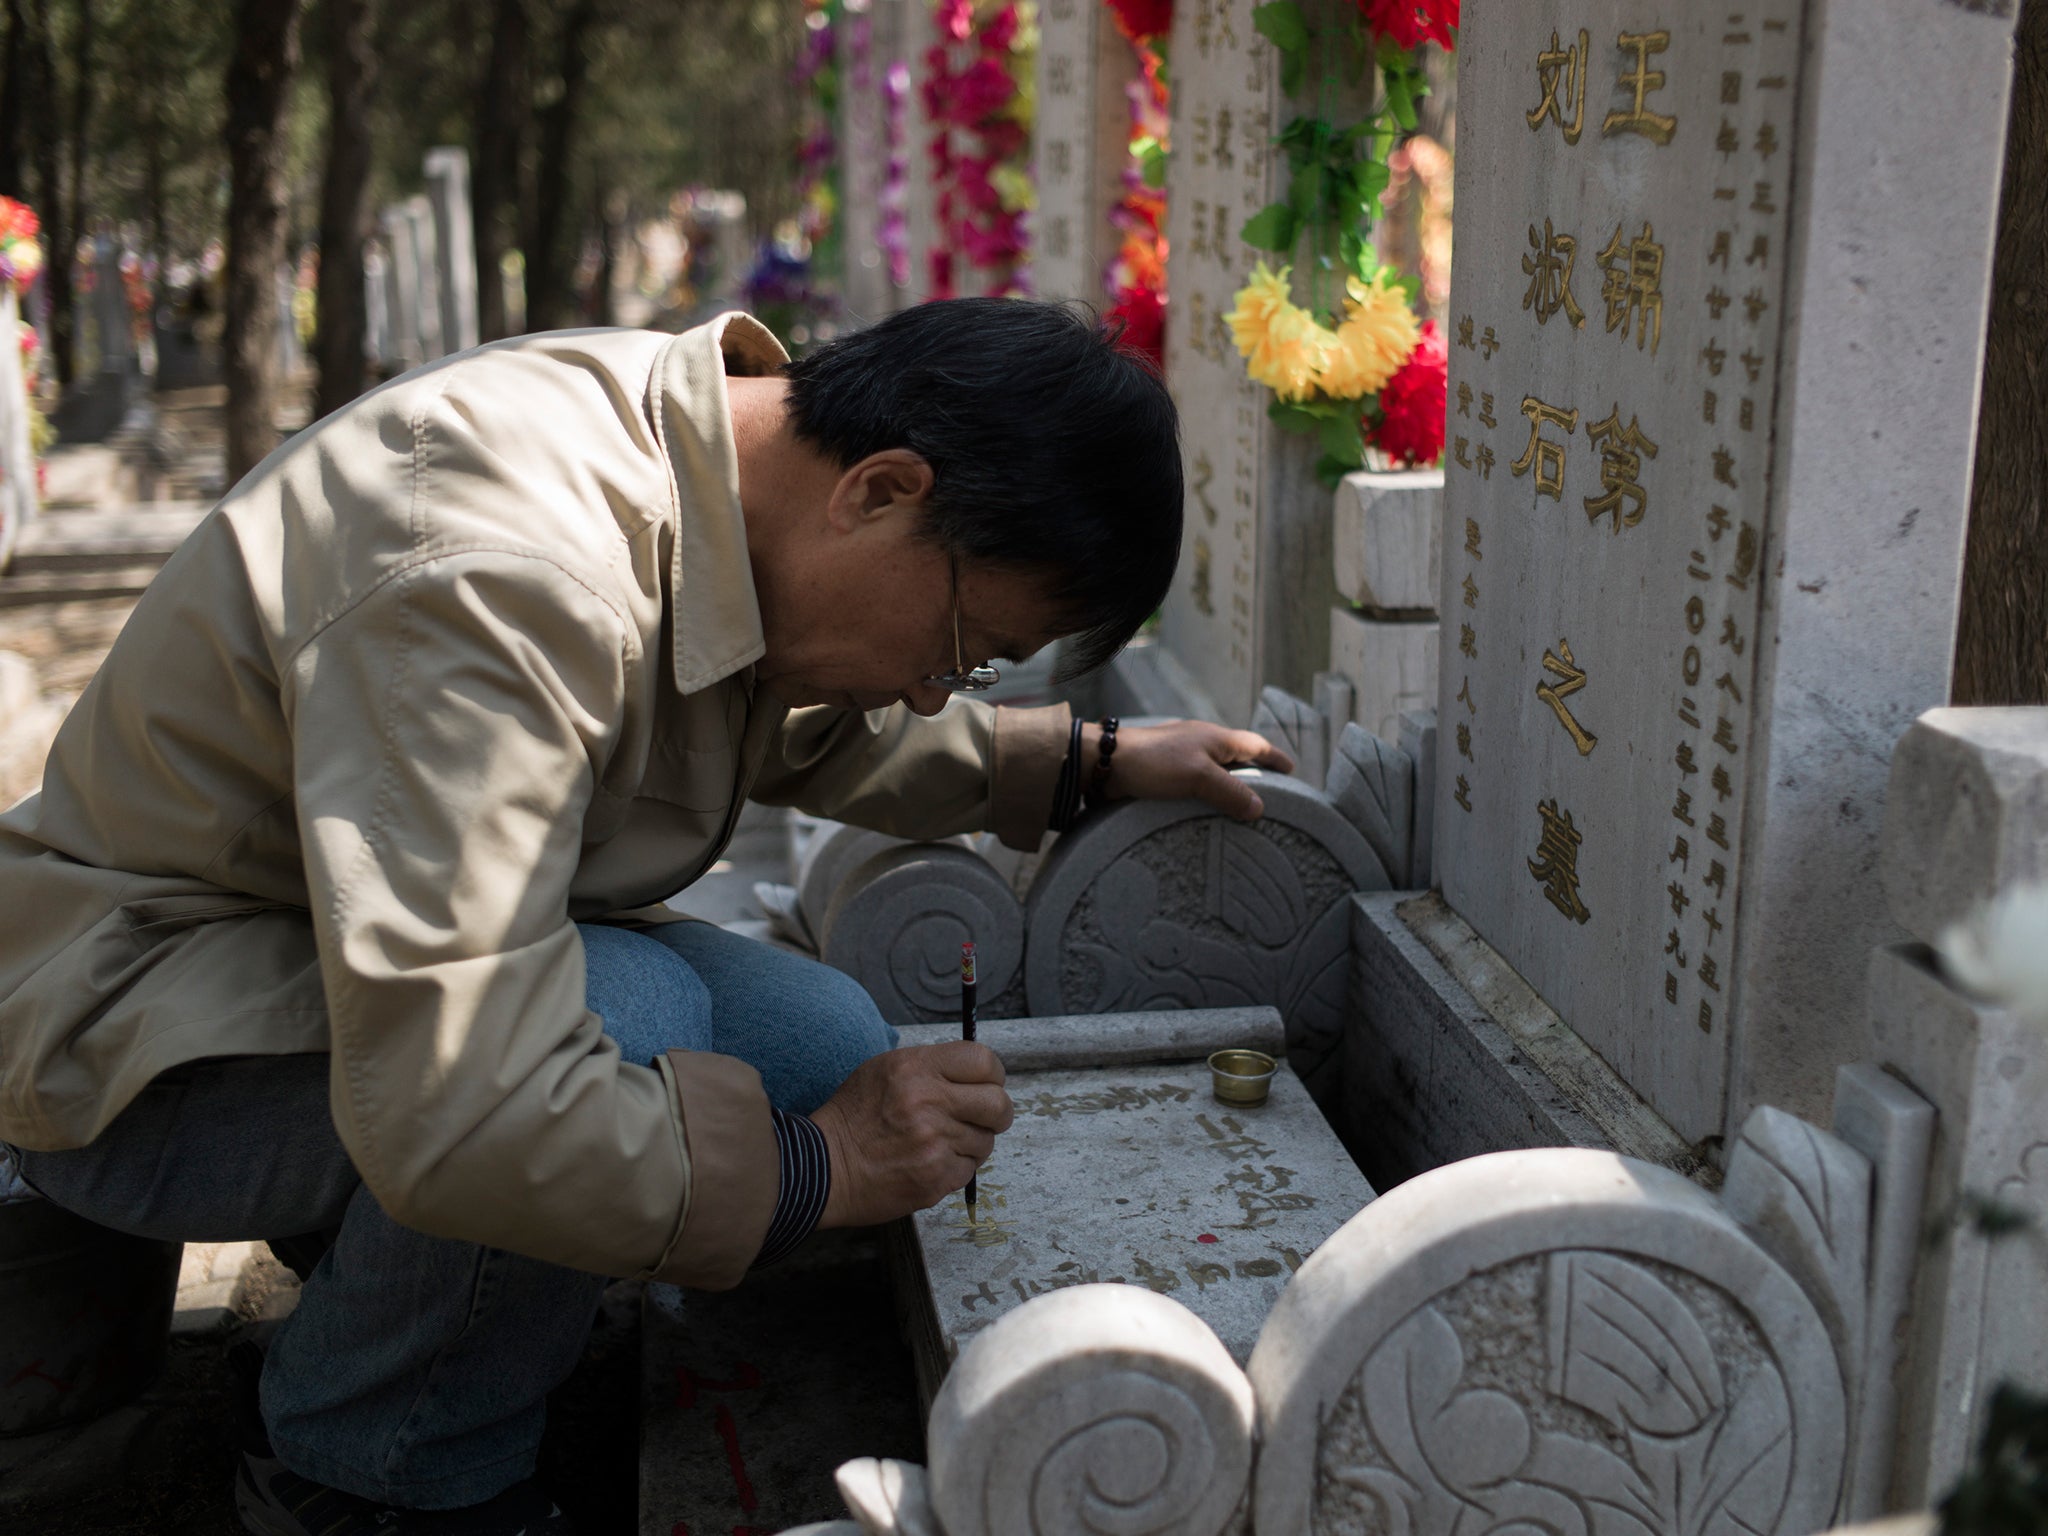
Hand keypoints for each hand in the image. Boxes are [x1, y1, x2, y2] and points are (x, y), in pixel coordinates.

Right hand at [808, 1042, 1012, 1227]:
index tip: (988, 1084)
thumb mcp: (884, 1069)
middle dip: (997, 1112)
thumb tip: (977, 1073)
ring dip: (971, 1143)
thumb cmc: (853, 1117)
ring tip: (940, 1142)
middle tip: (984, 1117)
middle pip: (998, 1104)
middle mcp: (929, 1102)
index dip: (993, 1074)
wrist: (824, 1167)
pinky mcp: (935, 1178)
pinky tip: (929, 1163)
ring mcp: (934, 1143)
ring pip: (986, 1141)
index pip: (984, 1061)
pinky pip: (969, 1170)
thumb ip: (932, 1066)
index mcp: (916, 1068)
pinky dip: (955, 1168)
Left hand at [1087, 719, 1294, 819]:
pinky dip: (1205, 796)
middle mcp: (1199, 744)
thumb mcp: (1198, 776)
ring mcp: (1180, 757)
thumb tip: (1260, 809)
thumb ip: (1230, 792)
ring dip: (1228, 786)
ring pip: (1214, 771)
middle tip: (1269, 795)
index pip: (1255, 745)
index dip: (1274, 758)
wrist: (1103, 763)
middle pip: (1236, 757)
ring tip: (1240, 810)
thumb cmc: (1153, 763)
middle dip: (1254, 772)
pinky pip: (1193, 784)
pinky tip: (1204, 812)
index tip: (1291, 771)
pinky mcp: (1162, 773)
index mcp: (1214, 738)